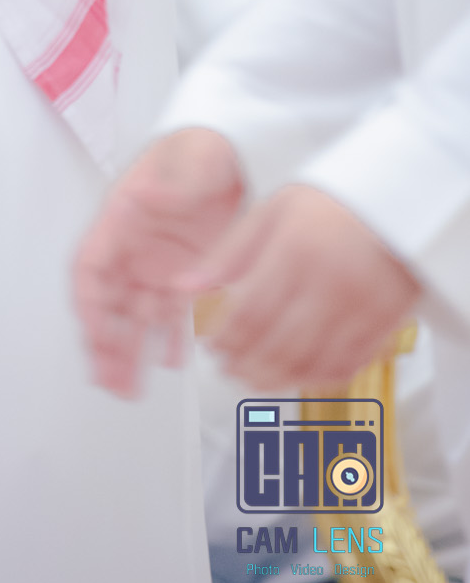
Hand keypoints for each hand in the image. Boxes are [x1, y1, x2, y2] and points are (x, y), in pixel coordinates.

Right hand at [74, 127, 245, 396]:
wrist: (236, 147)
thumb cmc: (201, 144)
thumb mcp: (190, 155)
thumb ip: (171, 182)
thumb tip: (145, 200)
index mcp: (121, 218)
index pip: (90, 267)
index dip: (88, 304)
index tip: (94, 334)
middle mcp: (133, 248)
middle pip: (106, 303)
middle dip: (103, 344)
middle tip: (109, 380)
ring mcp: (158, 264)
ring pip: (133, 318)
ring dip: (127, 353)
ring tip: (128, 388)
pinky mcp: (186, 275)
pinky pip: (170, 316)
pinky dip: (167, 340)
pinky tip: (170, 361)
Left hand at [181, 183, 419, 387]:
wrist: (396, 202)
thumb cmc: (330, 203)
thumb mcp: (270, 212)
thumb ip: (228, 253)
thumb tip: (186, 285)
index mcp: (294, 253)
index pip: (249, 314)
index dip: (225, 338)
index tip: (212, 346)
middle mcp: (328, 285)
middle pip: (278, 346)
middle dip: (245, 366)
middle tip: (227, 369)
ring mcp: (359, 309)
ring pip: (310, 364)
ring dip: (276, 379)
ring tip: (253, 378)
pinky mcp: (383, 325)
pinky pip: (346, 367)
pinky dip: (316, 379)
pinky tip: (296, 376)